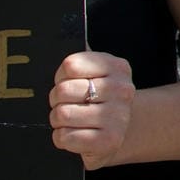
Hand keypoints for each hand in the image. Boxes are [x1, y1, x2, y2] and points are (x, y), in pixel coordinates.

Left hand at [50, 51, 134, 169]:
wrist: (122, 130)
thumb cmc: (98, 99)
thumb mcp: (96, 73)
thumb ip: (81, 59)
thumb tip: (59, 37)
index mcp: (118, 67)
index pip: (70, 65)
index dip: (61, 76)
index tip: (69, 82)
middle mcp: (123, 90)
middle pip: (63, 90)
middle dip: (57, 100)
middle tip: (68, 104)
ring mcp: (119, 117)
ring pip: (61, 114)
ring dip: (58, 121)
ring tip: (72, 120)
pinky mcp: (109, 142)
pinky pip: (65, 137)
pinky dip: (63, 138)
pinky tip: (76, 135)